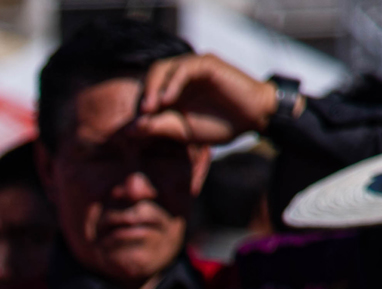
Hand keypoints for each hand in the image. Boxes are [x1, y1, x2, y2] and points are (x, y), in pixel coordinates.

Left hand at [139, 54, 286, 143]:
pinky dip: (173, 82)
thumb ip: (158, 127)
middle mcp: (180, 76)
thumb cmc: (219, 125)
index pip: (148, 90)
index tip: (134, 124)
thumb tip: (129, 130)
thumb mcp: (183, 131)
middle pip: (153, 74)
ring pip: (165, 67)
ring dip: (154, 87)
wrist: (252, 119)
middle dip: (144, 93)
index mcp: (173, 91)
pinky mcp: (207, 64)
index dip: (138, 104)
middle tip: (142, 113)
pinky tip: (167, 99)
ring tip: (151, 107)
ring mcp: (194, 68)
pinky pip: (184, 68)